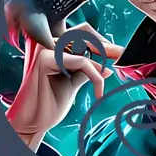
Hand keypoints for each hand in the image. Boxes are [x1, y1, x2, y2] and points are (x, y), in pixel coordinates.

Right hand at [6, 26, 124, 148]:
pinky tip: (98, 92)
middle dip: (105, 44)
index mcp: (50, 47)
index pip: (80, 33)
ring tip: (108, 78)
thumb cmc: (48, 105)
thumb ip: (86, 71)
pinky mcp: (45, 59)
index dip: (100, 41)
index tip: (118, 52)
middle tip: (121, 55)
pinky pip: (81, 62)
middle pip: (82, 31)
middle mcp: (45, 44)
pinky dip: (95, 76)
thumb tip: (107, 66)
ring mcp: (44, 49)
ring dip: (100, 62)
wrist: (33, 124)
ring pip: (84, 45)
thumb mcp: (72, 83)